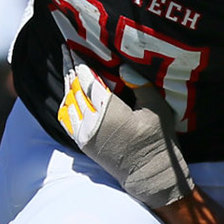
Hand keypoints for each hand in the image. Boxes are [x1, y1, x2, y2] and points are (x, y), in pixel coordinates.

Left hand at [56, 53, 193, 207]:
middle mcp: (92, 123)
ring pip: (68, 103)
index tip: (75, 46)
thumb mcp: (157, 111)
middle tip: (66, 48)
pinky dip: (65, 102)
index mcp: (110, 112)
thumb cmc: (158, 143)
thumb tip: (123, 66)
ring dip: (66, 83)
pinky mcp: (83, 144)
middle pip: (74, 89)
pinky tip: (67, 93)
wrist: (149, 177)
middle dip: (70, 68)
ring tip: (66, 65)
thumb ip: (141, 86)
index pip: (88, 81)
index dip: (80, 62)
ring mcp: (84, 135)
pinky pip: (66, 119)